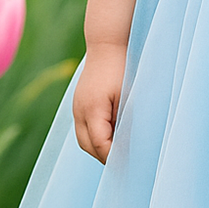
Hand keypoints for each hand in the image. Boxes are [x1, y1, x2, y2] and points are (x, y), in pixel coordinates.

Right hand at [73, 43, 125, 163]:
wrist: (107, 43)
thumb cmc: (123, 68)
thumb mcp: (129, 95)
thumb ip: (128, 120)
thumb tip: (130, 144)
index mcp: (93, 109)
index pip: (101, 145)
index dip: (115, 157)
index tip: (132, 164)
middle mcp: (80, 111)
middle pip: (88, 146)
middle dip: (106, 157)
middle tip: (126, 165)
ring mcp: (76, 107)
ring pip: (83, 139)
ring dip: (99, 148)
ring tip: (119, 154)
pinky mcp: (78, 103)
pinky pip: (83, 128)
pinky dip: (95, 137)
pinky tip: (112, 137)